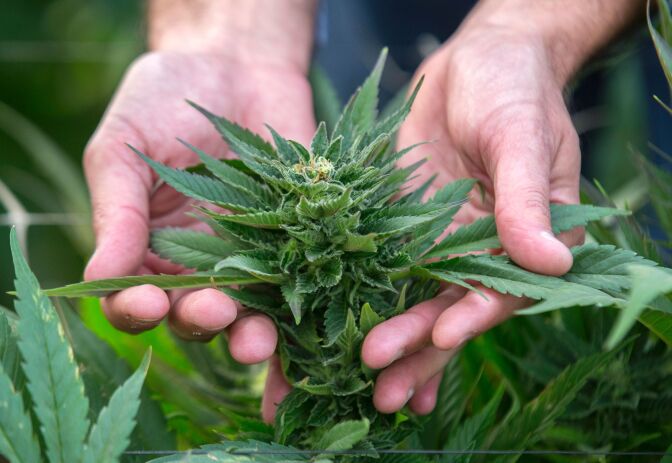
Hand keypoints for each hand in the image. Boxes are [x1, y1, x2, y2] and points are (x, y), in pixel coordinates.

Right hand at [84, 51, 314, 379]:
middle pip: (197, 316)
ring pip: (251, 313)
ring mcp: (253, 257)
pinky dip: (305, 304)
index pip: (135, 299)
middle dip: (204, 321)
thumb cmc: (164, 100)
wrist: (235, 64)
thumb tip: (98, 276)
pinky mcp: (298, 241)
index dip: (136, 310)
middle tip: (214, 312)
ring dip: (252, 333)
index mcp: (147, 249)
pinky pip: (302, 281)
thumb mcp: (125, 148)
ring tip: (257, 338)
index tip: (145, 304)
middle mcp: (199, 264)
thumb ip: (116, 212)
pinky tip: (310, 314)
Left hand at [362, 19, 584, 413]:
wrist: (474, 63)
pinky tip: (346, 341)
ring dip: (394, 342)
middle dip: (419, 349)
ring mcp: (443, 242)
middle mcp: (487, 250)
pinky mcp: (404, 227)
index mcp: (531, 238)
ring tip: (365, 384)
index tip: (443, 336)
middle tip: (383, 387)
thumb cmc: (512, 89)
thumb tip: (552, 263)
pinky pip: (384, 270)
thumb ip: (527, 198)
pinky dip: (369, 304)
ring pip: (416, 300)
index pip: (504, 287)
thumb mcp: (520, 136)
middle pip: (452, 308)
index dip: (474, 314)